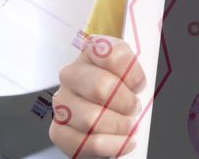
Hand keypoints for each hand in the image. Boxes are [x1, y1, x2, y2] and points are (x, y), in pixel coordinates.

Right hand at [49, 36, 146, 156]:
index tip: (139, 85)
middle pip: (101, 87)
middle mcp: (71, 74)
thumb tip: (138, 86)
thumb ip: (136, 72)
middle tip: (135, 108)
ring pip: (91, 118)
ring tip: (128, 125)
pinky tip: (123, 141)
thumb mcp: (132, 72)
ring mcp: (62, 102)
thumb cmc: (121, 89)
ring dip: (118, 126)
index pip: (111, 54)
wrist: (106, 112)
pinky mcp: (58, 129)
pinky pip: (83, 142)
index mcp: (91, 52)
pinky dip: (110, 146)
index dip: (132, 72)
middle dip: (126, 103)